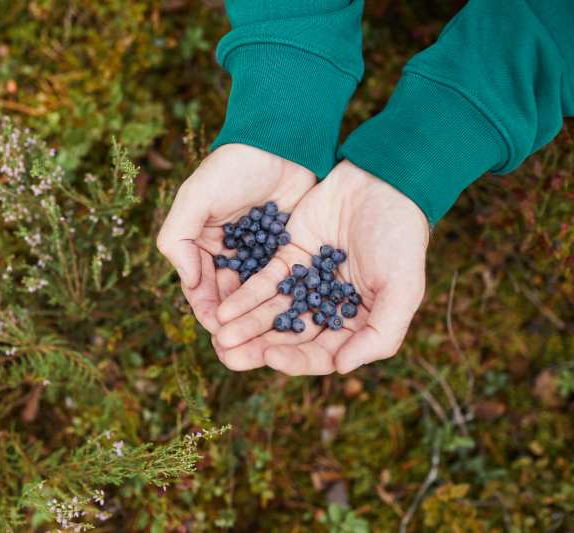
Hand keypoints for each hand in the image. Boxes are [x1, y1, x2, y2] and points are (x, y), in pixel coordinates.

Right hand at [156, 144, 315, 345]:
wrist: (281, 142)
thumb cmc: (233, 167)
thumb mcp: (195, 197)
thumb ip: (178, 238)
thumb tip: (186, 282)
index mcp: (201, 245)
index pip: (200, 289)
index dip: (207, 313)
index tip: (217, 334)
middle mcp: (229, 255)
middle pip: (228, 300)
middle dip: (233, 327)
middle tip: (241, 353)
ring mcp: (259, 255)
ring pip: (255, 298)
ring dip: (258, 322)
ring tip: (267, 347)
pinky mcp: (288, 252)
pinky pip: (282, 284)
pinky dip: (283, 304)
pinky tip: (291, 323)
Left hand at [213, 160, 429, 374]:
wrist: (382, 183)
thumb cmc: (401, 238)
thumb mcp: (403, 289)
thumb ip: (380, 333)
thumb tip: (341, 367)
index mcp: (357, 323)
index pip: (321, 353)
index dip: (295, 359)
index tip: (270, 357)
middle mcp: (327, 308)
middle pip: (289, 338)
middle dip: (258, 349)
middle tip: (228, 357)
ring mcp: (306, 284)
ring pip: (271, 313)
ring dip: (245, 327)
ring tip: (219, 338)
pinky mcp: (288, 259)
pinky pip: (262, 284)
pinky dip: (244, 298)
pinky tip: (224, 310)